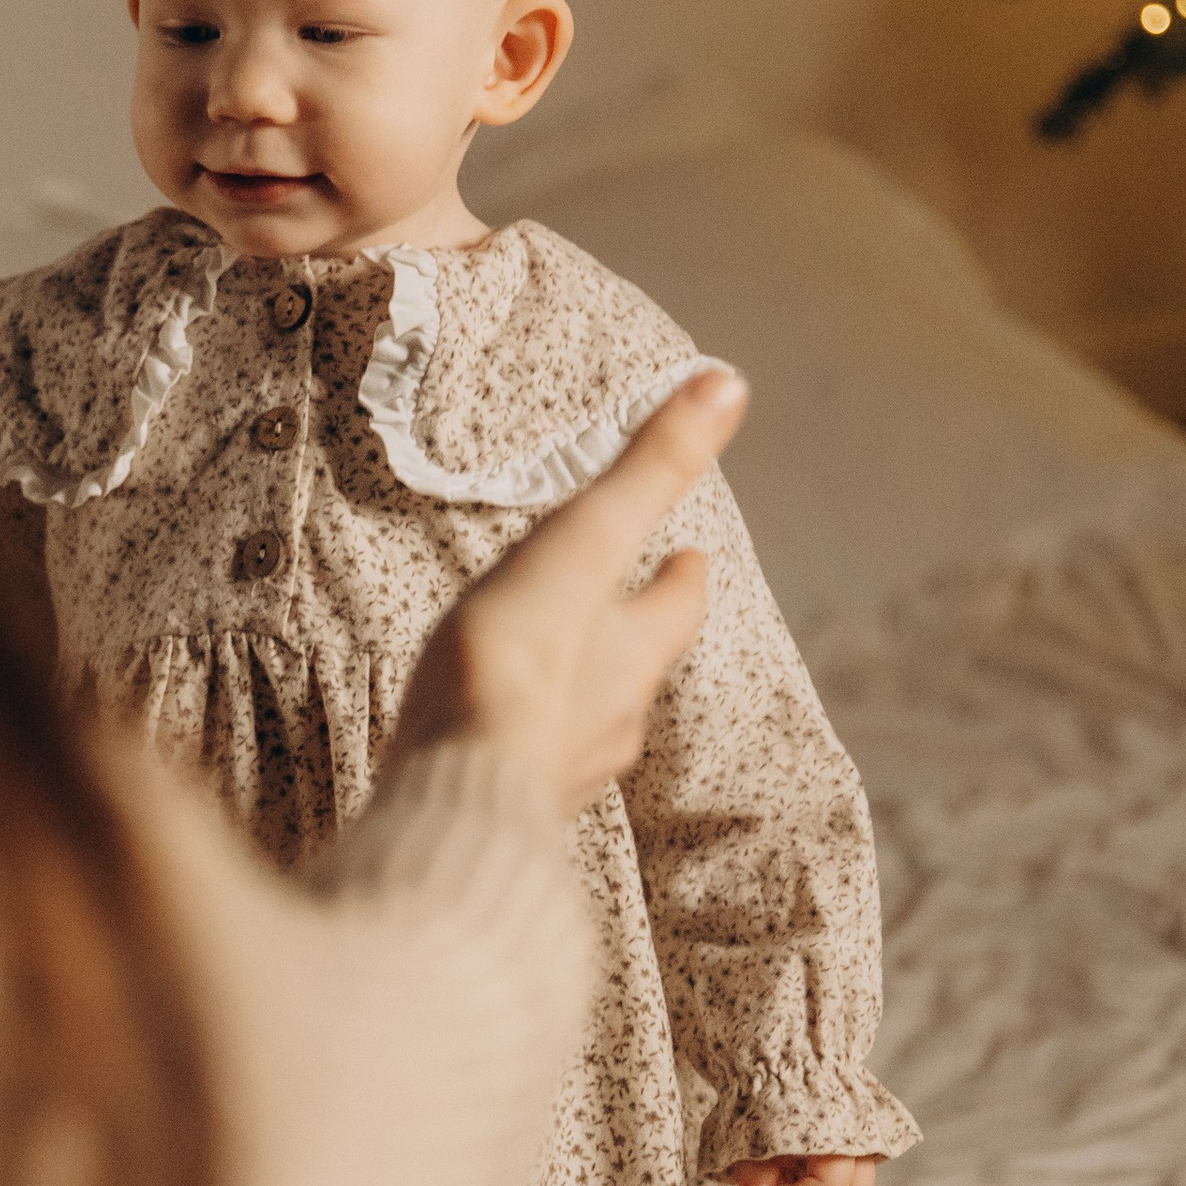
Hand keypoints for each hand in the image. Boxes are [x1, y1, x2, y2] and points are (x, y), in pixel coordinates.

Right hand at [388, 367, 747, 818]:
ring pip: (589, 721)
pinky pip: (529, 764)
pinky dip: (524, 740)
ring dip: (584, 692)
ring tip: (559, 673)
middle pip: (639, 667)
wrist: (457, 793)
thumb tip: (729, 383)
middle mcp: (612, 715)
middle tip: (627, 610)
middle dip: (635, 635)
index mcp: (634, 650)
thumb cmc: (515, 663)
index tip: (692, 556)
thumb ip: (650, 468)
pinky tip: (495, 739)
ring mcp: (560, 768)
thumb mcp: (584, 544)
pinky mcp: (503, 802)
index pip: (679, 606)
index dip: (684, 576)